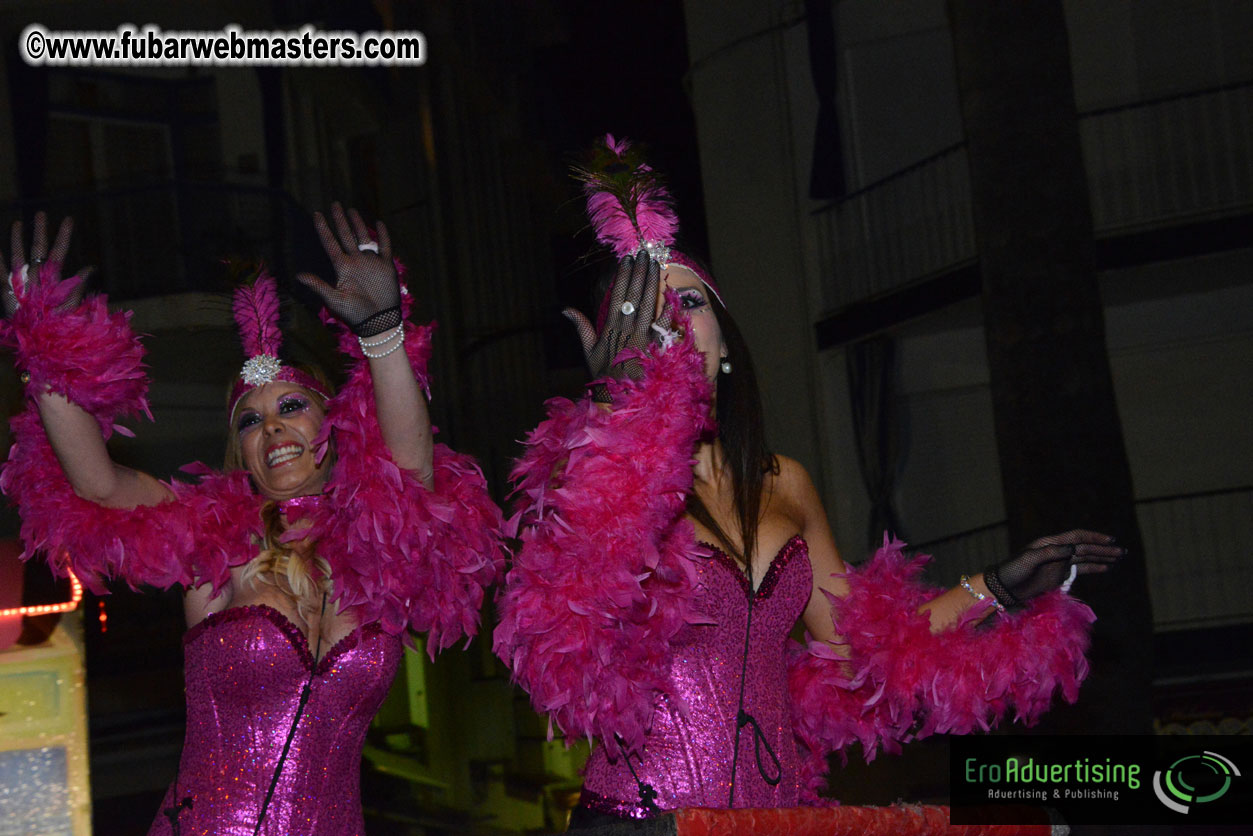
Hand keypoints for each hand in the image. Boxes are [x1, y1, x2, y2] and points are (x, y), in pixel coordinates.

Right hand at [2, 213, 91, 316]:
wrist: (38, 340)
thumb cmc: (57, 324)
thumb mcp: (70, 305)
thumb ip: (76, 285)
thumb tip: (90, 267)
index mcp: (53, 277)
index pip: (59, 251)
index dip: (64, 236)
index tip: (69, 219)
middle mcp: (37, 275)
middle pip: (37, 248)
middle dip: (40, 230)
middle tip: (42, 213)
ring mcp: (21, 281)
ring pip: (18, 254)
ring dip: (16, 239)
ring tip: (17, 223)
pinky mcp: (7, 290)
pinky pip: (0, 272)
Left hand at [297, 203, 401, 336]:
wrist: (378, 322)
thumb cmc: (354, 313)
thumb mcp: (334, 299)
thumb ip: (318, 285)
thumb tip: (298, 275)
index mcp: (342, 267)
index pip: (330, 243)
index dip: (323, 229)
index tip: (316, 214)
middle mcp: (355, 262)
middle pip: (346, 236)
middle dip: (340, 220)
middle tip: (334, 204)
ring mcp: (371, 263)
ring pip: (363, 238)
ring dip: (357, 224)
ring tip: (351, 210)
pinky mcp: (386, 267)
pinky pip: (384, 247)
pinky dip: (383, 235)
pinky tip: (378, 223)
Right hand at [563, 253, 675, 388]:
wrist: (620, 398)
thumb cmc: (604, 375)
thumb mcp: (589, 351)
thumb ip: (581, 327)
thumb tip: (566, 309)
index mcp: (610, 328)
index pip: (617, 296)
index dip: (623, 277)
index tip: (627, 260)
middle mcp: (626, 329)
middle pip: (634, 295)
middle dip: (639, 272)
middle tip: (643, 253)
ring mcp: (642, 337)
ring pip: (648, 304)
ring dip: (652, 282)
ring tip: (655, 264)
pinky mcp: (655, 347)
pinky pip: (664, 325)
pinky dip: (668, 309)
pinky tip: (671, 292)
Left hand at [984, 529, 1124, 607]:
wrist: (1005, 587)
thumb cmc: (1013, 570)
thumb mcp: (1029, 560)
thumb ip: (1050, 553)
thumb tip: (1072, 548)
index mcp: (1050, 543)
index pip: (1077, 537)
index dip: (1094, 537)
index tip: (1110, 539)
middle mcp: (1057, 550)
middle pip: (1085, 547)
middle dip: (1103, 549)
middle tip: (1122, 551)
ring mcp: (1060, 563)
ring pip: (1085, 557)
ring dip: (1102, 557)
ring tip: (1119, 557)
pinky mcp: (1060, 575)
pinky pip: (1080, 569)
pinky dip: (1093, 567)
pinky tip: (1106, 568)